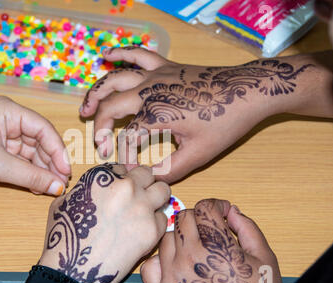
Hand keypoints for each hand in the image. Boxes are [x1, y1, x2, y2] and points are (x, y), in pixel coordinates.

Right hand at [38, 163, 170, 282]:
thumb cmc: (65, 237)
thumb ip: (83, 188)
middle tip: (139, 195)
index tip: (121, 189)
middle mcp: (125, 186)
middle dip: (143, 183)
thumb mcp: (63, 202)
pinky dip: (155, 223)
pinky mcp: (152, 229)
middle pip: (147, 173)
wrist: (74, 268)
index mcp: (103, 176)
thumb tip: (94, 190)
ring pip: (163, 190)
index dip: (122, 178)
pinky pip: (163, 218)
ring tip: (147, 209)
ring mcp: (141, 206)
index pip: (122, 167)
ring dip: (156, 197)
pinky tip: (142, 231)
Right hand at [80, 47, 316, 182]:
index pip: (127, 140)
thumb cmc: (226, 122)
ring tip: (85, 107)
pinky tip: (106, 55)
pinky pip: (137, 55)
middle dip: (99, 126)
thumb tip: (148, 178)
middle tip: (97, 142)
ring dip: (96, 93)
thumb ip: (170, 169)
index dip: (122, 157)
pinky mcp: (165, 65)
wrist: (248, 90)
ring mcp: (156, 76)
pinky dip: (120, 53)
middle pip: (112, 107)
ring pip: (115, 79)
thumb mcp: (199, 153)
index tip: (127, 170)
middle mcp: (150, 92)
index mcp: (156, 116)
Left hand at [140, 199, 282, 282]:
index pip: (205, 207)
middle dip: (199, 218)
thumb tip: (232, 211)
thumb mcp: (264, 260)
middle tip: (209, 230)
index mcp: (216, 247)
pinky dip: (161, 262)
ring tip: (196, 251)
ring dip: (181, 239)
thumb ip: (248, 229)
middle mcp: (190, 258)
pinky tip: (176, 266)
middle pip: (183, 217)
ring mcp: (173, 275)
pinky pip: (150, 265)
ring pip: (167, 238)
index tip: (220, 211)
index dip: (216, 205)